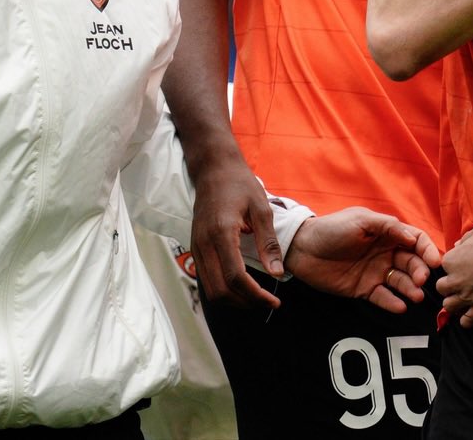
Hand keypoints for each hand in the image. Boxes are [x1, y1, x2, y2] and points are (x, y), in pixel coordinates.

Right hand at [189, 151, 281, 308]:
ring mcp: (196, 248)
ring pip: (211, 290)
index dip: (255, 295)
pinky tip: (243, 287)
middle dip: (245, 303)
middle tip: (268, 303)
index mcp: (221, 233)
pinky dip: (224, 290)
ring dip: (234, 300)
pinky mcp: (195, 249)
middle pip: (220, 291)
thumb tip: (277, 273)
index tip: (274, 302)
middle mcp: (204, 245)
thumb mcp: (261, 209)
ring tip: (258, 298)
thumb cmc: (240, 185)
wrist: (214, 170)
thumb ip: (268, 242)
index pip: (235, 278)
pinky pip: (207, 279)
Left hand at [285, 207, 442, 311]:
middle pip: (412, 263)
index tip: (435, 261)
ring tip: (415, 296)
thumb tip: (413, 238)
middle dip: (420, 272)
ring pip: (400, 281)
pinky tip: (400, 307)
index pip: (416, 240)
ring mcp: (376, 272)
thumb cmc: (331, 229)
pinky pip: (382, 297)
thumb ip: (388, 226)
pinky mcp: (364, 289)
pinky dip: (392, 302)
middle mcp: (385, 252)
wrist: (302, 249)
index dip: (427, 249)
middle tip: (422, 280)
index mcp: (387, 233)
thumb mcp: (361, 220)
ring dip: (410, 288)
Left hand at [438, 223, 472, 326]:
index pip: (443, 268)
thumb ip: (464, 239)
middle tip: (463, 283)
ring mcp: (468, 297)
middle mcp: (455, 281)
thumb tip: (457, 245)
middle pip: (442, 289)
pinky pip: (466, 322)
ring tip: (466, 298)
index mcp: (451, 261)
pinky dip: (467, 319)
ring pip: (449, 306)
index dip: (453, 268)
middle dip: (451, 286)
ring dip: (456, 303)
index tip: (463, 267)